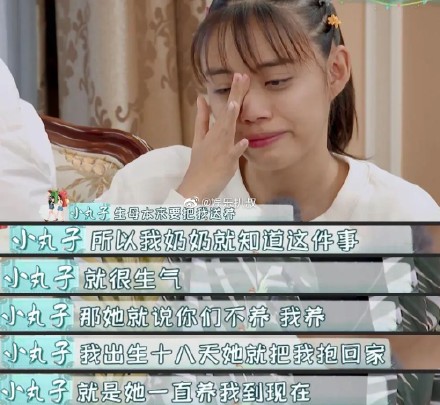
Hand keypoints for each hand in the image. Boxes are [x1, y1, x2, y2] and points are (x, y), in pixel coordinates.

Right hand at [177, 73, 249, 199]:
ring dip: (230, 117)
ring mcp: (222, 149)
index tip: (238, 75)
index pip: (224, 108)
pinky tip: (245, 141)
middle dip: (234, 95)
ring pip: (227, 131)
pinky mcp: (226, 163)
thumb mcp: (199, 138)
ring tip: (235, 103)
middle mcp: (217, 137)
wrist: (197, 185)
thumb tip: (201, 98)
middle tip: (241, 77)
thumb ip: (202, 118)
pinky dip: (238, 148)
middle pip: (227, 114)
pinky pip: (233, 155)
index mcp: (213, 131)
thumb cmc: (200, 162)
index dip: (231, 92)